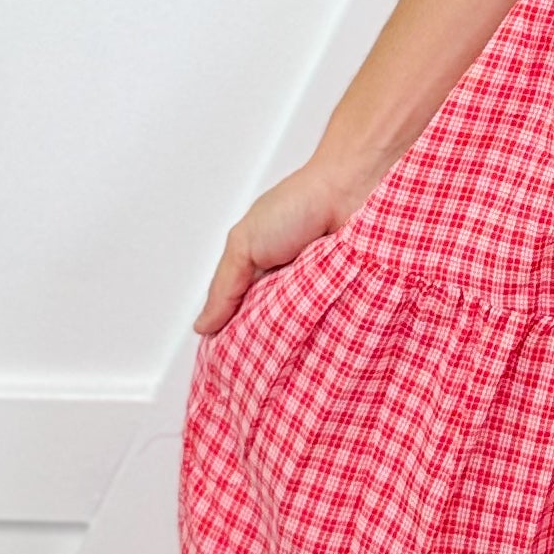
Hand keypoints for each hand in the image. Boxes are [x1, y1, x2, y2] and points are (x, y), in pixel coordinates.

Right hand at [194, 159, 374, 337]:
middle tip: (262, 351)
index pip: (240, 321)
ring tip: (290, 340)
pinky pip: (333, 327)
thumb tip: (204, 325)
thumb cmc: (298, 205)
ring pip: (301, 335)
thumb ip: (223, 287)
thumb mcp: (244, 243)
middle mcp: (288, 290)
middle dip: (265, 343)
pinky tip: (320, 336)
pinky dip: (327, 329)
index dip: (233, 341)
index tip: (228, 362)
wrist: (350, 191)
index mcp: (259, 275)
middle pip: (271, 333)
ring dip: (295, 337)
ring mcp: (317, 298)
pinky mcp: (346, 301)